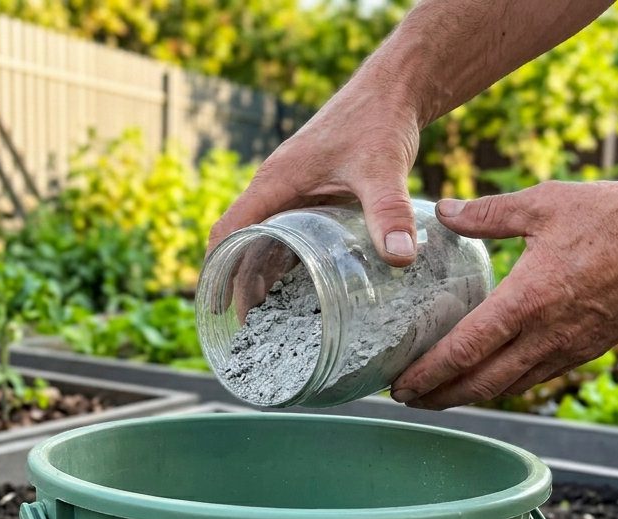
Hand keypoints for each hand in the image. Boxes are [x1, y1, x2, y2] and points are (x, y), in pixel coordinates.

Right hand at [208, 84, 424, 316]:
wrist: (394, 90)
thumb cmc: (377, 120)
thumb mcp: (381, 168)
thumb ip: (388, 212)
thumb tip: (401, 259)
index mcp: (275, 183)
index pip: (228, 231)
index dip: (217, 269)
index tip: (215, 306)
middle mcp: (277, 190)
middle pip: (240, 243)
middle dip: (237, 283)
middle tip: (244, 328)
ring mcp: (294, 193)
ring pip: (263, 241)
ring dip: (259, 276)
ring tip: (265, 320)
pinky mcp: (314, 196)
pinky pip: (289, 236)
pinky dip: (286, 264)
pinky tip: (298, 291)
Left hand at [390, 180, 617, 409]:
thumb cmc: (614, 214)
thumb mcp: (542, 204)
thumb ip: (487, 213)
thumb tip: (442, 210)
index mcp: (528, 301)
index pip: (465, 351)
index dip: (428, 375)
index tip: (398, 386)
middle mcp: (548, 335)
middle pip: (482, 384)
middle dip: (439, 397)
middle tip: (404, 400)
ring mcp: (572, 348)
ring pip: (511, 387)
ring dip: (470, 397)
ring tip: (438, 396)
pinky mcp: (591, 349)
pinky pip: (538, 377)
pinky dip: (506, 384)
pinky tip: (489, 378)